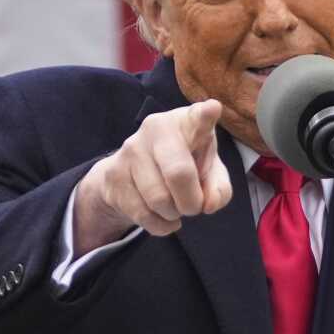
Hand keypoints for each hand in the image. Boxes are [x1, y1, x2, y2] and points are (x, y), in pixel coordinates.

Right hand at [74, 99, 232, 253]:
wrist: (131, 172)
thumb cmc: (182, 165)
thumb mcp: (208, 173)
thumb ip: (219, 189)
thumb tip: (208, 204)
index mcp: (186, 122)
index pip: (198, 118)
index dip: (206, 116)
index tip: (212, 109)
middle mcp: (156, 128)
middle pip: (179, 174)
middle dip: (191, 201)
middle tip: (194, 206)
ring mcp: (131, 149)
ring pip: (159, 199)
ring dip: (174, 214)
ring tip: (175, 206)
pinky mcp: (114, 174)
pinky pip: (143, 214)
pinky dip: (160, 225)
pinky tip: (163, 217)